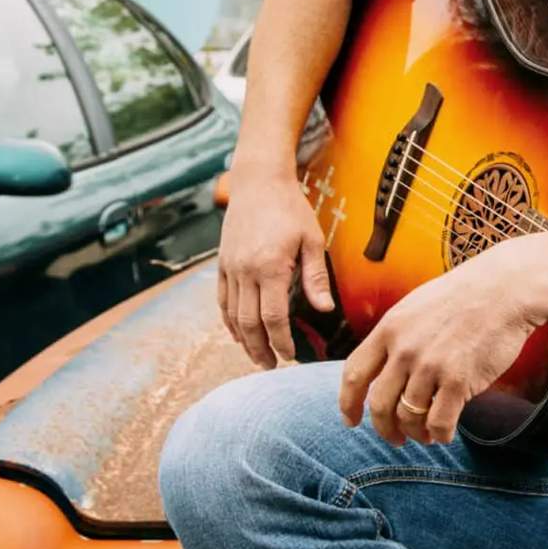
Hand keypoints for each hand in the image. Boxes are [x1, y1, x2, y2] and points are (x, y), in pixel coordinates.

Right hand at [217, 171, 334, 367]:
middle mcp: (245, 271)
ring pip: (232, 315)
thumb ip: (316, 278)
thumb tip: (325, 310)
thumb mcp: (312, 240)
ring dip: (243, 340)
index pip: (273, 317)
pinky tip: (238, 333)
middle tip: (271, 367)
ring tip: (256, 357)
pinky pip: (222, 300)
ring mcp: (230, 268)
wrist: (258, 181)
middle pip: (249, 323)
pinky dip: (229, 321)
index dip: (281, 341)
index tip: (291, 357)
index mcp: (271, 267)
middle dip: (260, 349)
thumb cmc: (291, 208)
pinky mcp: (222, 263)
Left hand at [340, 235, 547, 444]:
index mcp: (389, 329)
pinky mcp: (458, 381)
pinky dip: (439, 435)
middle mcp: (404, 350)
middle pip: (379, 405)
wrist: (505, 289)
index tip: (351, 420)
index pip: (354, 375)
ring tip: (426, 435)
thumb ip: (397, 335)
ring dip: (415, 433)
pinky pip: (439, 422)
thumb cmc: (466, 295)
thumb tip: (384, 366)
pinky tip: (445, 434)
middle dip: (385, 429)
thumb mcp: (416, 305)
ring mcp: (430, 366)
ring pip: (409, 417)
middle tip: (396, 438)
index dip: (348, 404)